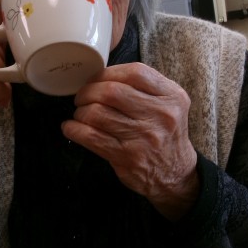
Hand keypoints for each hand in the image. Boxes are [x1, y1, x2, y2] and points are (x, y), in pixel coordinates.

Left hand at [61, 63, 198, 220]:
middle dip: (88, 91)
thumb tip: (102, 74)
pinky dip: (74, 129)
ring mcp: (144, 137)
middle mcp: (160, 115)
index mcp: (172, 96)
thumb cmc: (164, 133)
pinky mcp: (128, 157)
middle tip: (81, 97)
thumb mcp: (169, 104)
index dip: (107, 73)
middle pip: (112, 92)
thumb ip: (144, 87)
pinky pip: (91, 136)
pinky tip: (71, 128)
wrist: (175, 174)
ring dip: (80, 112)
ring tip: (80, 114)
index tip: (96, 79)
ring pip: (98, 113)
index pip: (135, 73)